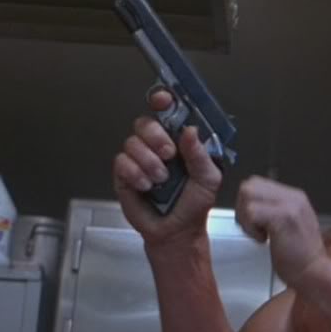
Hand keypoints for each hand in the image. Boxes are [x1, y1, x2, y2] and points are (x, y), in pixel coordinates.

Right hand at [112, 90, 221, 245]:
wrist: (177, 232)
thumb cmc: (194, 205)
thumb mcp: (208, 179)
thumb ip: (200, 154)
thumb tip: (189, 130)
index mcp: (180, 143)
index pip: (168, 114)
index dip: (163, 102)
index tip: (164, 99)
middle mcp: (158, 147)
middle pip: (145, 123)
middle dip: (156, 136)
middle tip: (169, 155)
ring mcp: (140, 159)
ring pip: (132, 142)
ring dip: (149, 161)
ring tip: (161, 180)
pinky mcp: (124, 174)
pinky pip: (121, 161)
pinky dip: (135, 173)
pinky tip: (147, 186)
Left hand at [235, 176, 326, 286]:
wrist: (314, 272)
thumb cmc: (299, 255)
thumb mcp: (288, 224)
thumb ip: (274, 210)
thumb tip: (249, 204)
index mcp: (294, 196)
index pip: (257, 184)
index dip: (248, 203)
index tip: (255, 224)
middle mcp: (293, 196)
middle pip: (249, 185)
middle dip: (242, 208)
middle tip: (253, 228)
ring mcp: (290, 205)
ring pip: (248, 196)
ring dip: (246, 218)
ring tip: (260, 234)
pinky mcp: (284, 217)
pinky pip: (252, 212)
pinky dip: (250, 228)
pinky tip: (263, 241)